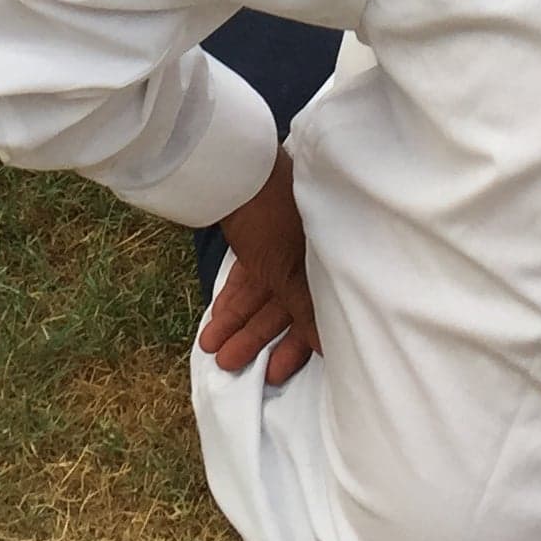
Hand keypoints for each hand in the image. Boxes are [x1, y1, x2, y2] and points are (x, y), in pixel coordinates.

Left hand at [199, 147, 320, 385]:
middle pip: (283, 308)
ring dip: (237, 321)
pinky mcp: (258, 237)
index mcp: (326, 263)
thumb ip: (306, 311)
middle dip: (255, 338)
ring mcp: (283, 246)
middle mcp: (310, 257)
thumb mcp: (287, 271)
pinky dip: (234, 295)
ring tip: (211, 348)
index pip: (315, 315)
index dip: (295, 347)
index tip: (274, 374)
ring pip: (262, 292)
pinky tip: (217, 317)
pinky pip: (249, 273)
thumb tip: (329, 349)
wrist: (238, 165)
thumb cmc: (271, 219)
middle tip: (228, 364)